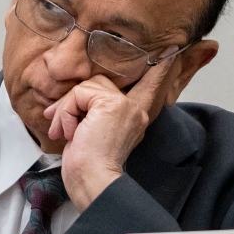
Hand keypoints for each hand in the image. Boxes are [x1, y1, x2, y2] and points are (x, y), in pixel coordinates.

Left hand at [42, 47, 178, 210]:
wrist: (91, 181)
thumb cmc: (88, 166)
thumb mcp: (93, 133)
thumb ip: (93, 113)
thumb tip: (70, 102)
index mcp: (135, 116)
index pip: (150, 85)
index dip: (159, 69)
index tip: (172, 52)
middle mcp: (135, 109)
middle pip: (97, 83)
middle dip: (72, 102)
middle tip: (61, 125)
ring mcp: (125, 105)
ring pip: (85, 87)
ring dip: (67, 110)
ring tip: (67, 132)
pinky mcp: (111, 104)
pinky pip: (78, 94)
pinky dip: (66, 112)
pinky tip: (71, 131)